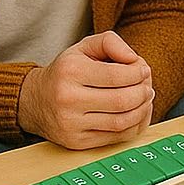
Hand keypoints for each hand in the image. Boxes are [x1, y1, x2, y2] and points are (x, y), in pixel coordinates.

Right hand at [19, 31, 153, 149]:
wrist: (35, 101)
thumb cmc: (66, 71)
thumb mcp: (84, 47)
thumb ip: (110, 42)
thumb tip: (134, 59)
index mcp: (71, 71)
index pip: (117, 75)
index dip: (139, 73)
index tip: (144, 70)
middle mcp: (68, 99)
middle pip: (122, 100)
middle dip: (143, 92)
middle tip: (147, 86)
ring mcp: (71, 124)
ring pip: (122, 122)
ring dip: (142, 110)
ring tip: (145, 98)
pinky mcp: (77, 142)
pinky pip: (116, 137)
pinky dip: (135, 126)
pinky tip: (137, 114)